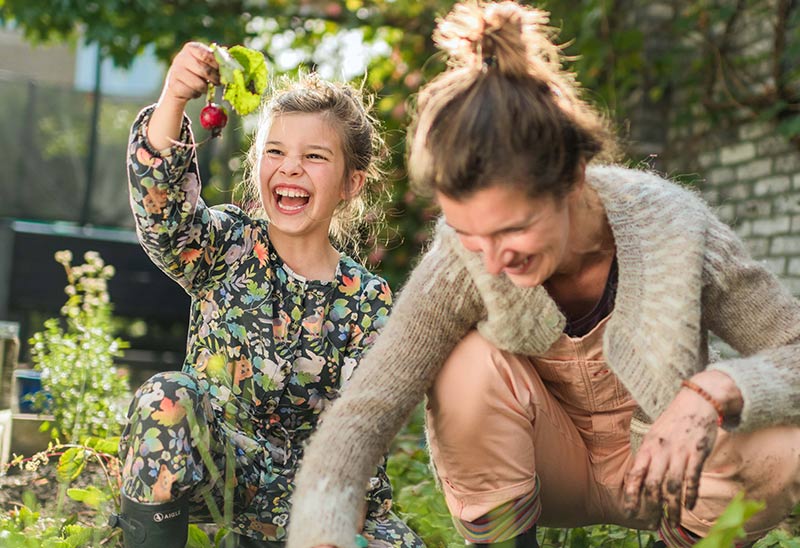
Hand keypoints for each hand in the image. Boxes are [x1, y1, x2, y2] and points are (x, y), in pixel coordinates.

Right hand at [160, 42, 220, 107]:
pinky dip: (196, 95)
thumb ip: (217, 61)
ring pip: (199, 84)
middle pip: (204, 70)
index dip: (218, 65)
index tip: (224, 71)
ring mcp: (175, 71)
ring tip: (205, 86)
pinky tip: (194, 90)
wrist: (179, 83)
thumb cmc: (197, 71)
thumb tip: (234, 65)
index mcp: (191, 48)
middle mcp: (181, 57)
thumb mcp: (206, 62)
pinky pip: (192, 93)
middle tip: (219, 82)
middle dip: (215, 79)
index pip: (207, 55)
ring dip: (206, 88)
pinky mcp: (173, 85)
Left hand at [623, 386, 718, 526]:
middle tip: (652, 524)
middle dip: (651, 508)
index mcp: (648, 446)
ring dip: (672, 508)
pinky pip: (693, 478)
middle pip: (653, 485)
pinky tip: (690, 506)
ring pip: (673, 486)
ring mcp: (680, 452)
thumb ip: (649, 456)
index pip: (635, 474)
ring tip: (673, 523)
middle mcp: (661, 450)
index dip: (631, 495)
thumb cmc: (674, 421)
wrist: (697, 401)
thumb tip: (640, 479)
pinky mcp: (698, 452)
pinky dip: (691, 494)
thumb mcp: (654, 435)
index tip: (628, 512)